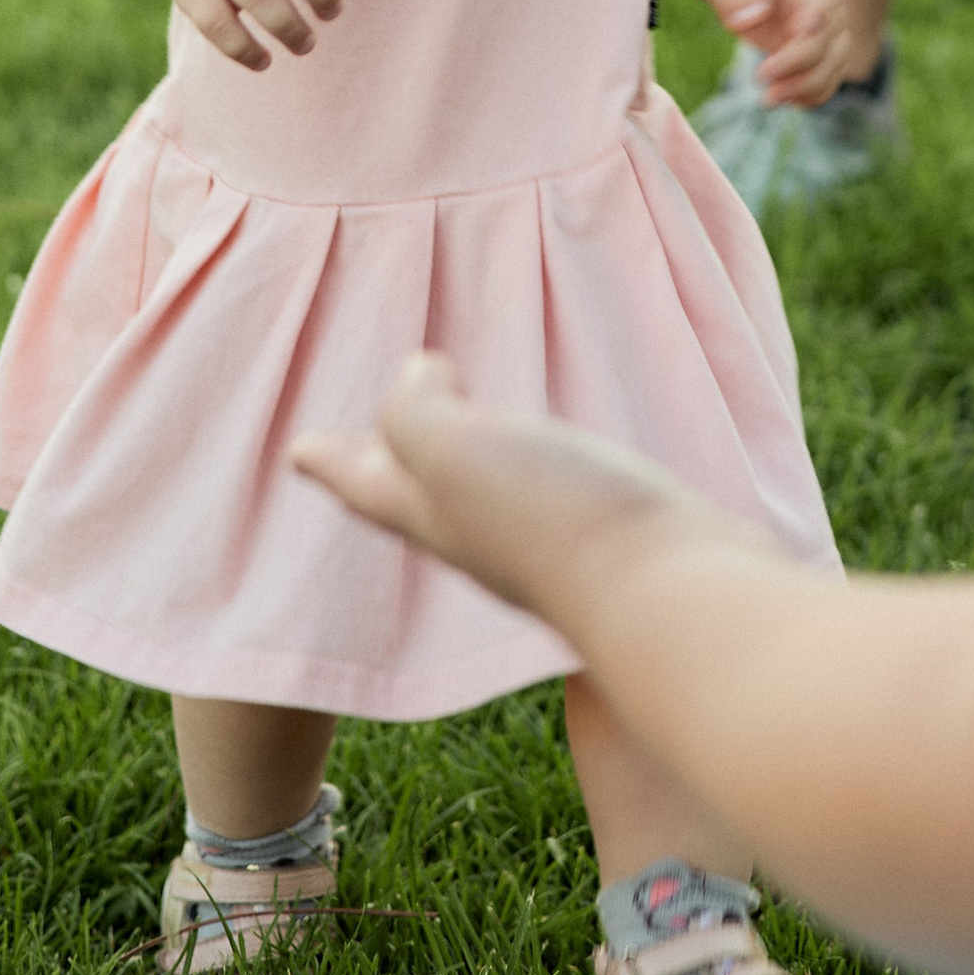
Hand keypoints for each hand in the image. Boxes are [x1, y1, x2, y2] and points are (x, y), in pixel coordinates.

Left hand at [292, 349, 706, 611]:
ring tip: (465, 438)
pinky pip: (558, 497)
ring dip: (465, 469)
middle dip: (390, 471)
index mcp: (438, 518)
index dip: (333, 463)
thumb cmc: (556, 523)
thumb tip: (418, 378)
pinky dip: (539, 470)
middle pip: (421, 501)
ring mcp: (556, 548)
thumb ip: (417, 414)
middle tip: (365, 449)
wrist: (675, 596)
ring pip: (490, 501)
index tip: (299, 450)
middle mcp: (489, 542)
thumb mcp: (454, 453)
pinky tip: (562, 460)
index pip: (370, 486)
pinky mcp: (616, 541)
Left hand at [697, 0, 853, 107]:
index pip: (825, 5)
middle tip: (761, 76)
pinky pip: (827, 83)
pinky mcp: (821, 59)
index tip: (790, 38)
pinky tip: (783, 100)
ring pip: (834, 68)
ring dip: (804, 87)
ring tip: (768, 99)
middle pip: (831, 43)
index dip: (813, 26)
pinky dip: (809, 96)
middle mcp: (832, 10)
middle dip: (798, 64)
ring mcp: (831, 36)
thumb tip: (749, 19)